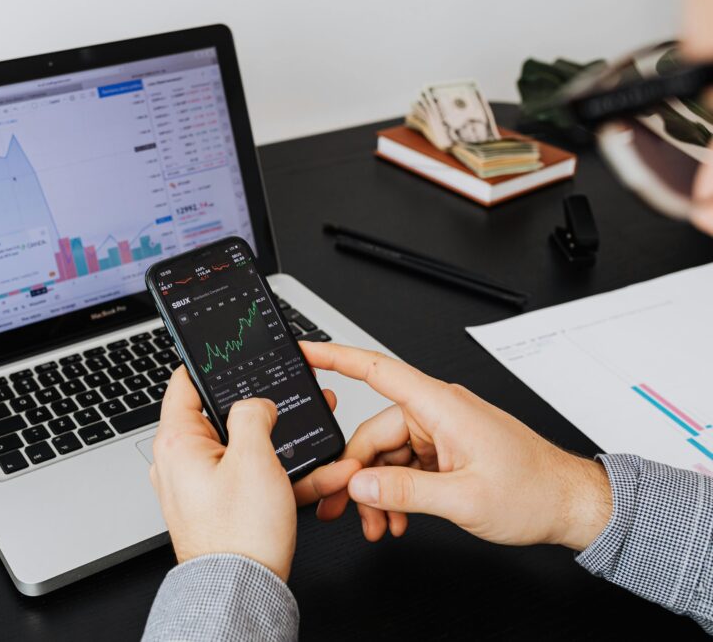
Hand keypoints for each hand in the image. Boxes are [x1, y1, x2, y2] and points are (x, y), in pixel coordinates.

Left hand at [151, 366, 338, 580]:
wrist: (242, 593)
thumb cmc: (239, 535)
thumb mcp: (254, 458)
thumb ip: (253, 414)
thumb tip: (255, 403)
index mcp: (177, 442)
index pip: (184, 383)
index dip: (210, 365)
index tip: (231, 356)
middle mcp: (180, 462)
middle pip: (223, 418)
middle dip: (266, 414)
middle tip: (292, 404)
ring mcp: (199, 486)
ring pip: (247, 452)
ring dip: (286, 450)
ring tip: (321, 447)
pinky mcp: (219, 507)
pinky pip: (252, 481)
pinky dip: (283, 478)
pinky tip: (320, 477)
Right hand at [295, 342, 612, 550]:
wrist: (570, 505)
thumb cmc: (534, 492)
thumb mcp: (462, 499)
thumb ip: (403, 491)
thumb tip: (359, 484)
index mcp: (441, 406)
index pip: (377, 370)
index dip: (336, 356)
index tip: (306, 351)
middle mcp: (438, 413)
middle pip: (374, 433)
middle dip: (358, 475)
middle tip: (347, 510)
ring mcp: (442, 432)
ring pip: (387, 455)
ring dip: (379, 492)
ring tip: (380, 524)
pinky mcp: (447, 450)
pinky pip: (406, 465)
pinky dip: (397, 492)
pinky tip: (397, 518)